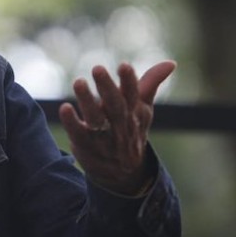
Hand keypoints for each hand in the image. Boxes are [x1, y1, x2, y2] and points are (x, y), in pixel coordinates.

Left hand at [58, 61, 175, 194]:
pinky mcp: (85, 146)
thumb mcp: (142, 109)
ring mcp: (103, 137)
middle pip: (115, 106)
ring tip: (78, 82)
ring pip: (96, 120)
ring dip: (87, 101)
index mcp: (134, 113)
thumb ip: (151, 84)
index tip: (124, 66)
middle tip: (98, 68)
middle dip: (107, 87)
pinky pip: (79, 134)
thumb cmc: (130, 130)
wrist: (121, 173)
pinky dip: (71, 122)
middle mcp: (120, 125)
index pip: (134, 96)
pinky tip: (64, 108)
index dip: (130, 82)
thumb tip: (171, 63)